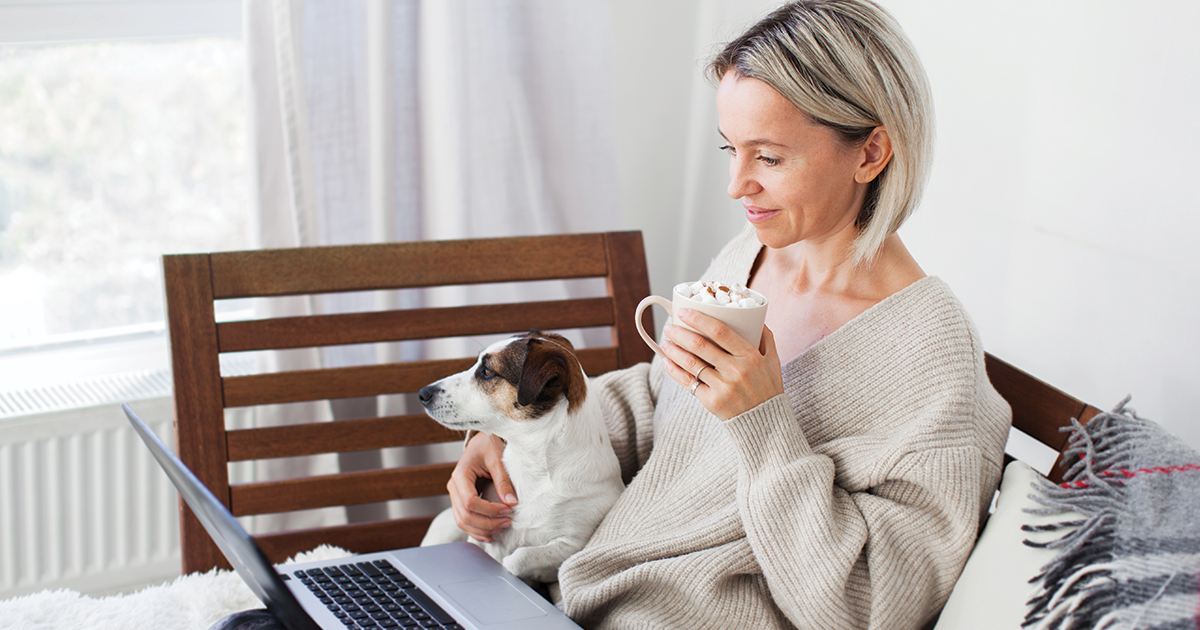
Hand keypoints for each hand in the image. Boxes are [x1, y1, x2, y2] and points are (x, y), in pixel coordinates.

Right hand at [447, 432, 517, 542]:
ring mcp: (455, 495)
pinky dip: (476, 530)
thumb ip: (503, 481)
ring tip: (502, 529)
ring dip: (482, 529)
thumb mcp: (498, 459)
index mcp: (460, 475)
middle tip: (508, 522)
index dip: (490, 510)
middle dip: (487, 523)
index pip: (470, 502)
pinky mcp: (460, 500)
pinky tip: (491, 534)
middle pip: (465, 515)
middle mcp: (453, 487)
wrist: (481, 442)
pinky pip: (464, 520)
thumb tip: (511, 502)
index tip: (508, 510)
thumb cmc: (488, 446)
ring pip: (462, 521)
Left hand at [661, 308, 783, 420]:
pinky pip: (688, 383)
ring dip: (674, 351)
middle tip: (669, 327)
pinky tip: (668, 362)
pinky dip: (675, 371)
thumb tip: (755, 317)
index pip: (720, 331)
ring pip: (691, 364)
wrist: (767, 424)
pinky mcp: (712, 402)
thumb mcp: (773, 361)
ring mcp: (723, 387)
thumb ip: (765, 337)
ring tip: (666, 343)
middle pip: (700, 346)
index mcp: (750, 356)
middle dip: (680, 334)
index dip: (699, 319)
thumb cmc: (768, 389)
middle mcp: (736, 370)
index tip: (684, 312)